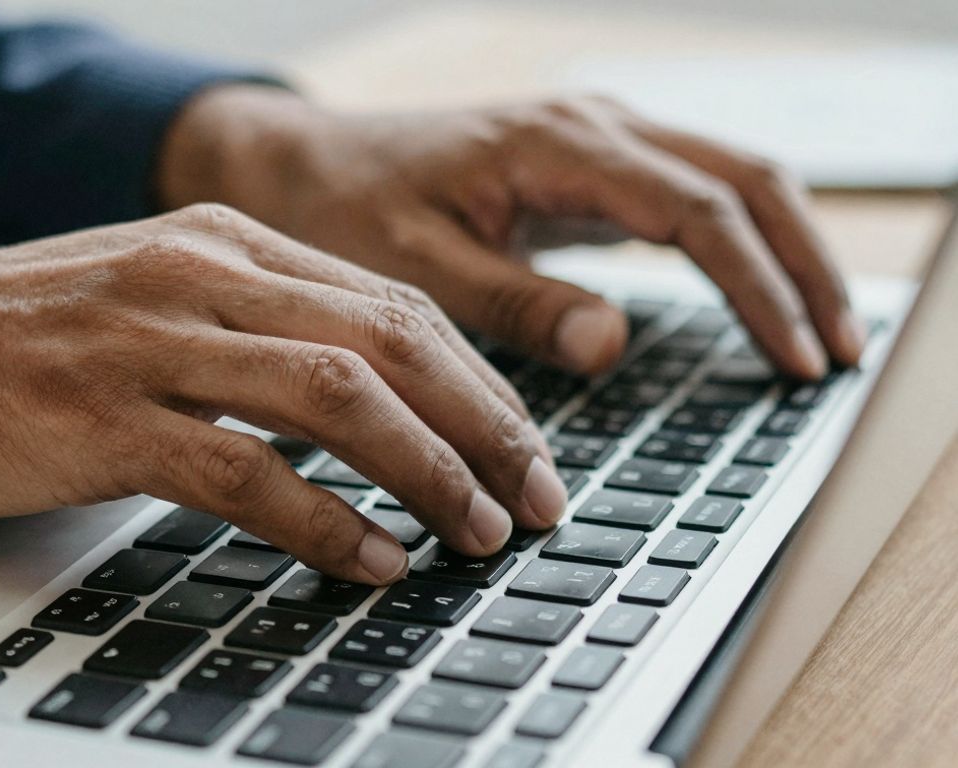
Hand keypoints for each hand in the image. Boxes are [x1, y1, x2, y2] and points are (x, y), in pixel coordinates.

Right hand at [0, 205, 568, 583]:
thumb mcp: (131, 303)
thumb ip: (233, 332)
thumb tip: (342, 404)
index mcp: (216, 242)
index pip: (390, 303)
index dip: (475, 381)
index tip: (521, 445)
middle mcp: (196, 276)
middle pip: (392, 341)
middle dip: (485, 427)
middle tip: (535, 499)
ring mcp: (148, 343)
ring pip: (340, 399)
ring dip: (428, 473)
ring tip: (477, 535)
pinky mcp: (101, 420)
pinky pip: (247, 472)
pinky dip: (326, 522)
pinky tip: (369, 560)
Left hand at [160, 87, 864, 378]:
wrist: (300, 167)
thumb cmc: (344, 209)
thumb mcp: (414, 267)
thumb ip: (513, 303)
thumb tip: (612, 341)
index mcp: (557, 145)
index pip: (697, 210)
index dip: (758, 286)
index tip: (792, 359)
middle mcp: (591, 128)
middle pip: (744, 179)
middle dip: (802, 265)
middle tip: (832, 357)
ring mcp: (595, 143)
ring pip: (729, 178)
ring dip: (784, 251)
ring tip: (816, 337)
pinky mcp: (586, 169)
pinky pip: (690, 194)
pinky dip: (737, 245)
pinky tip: (754, 299)